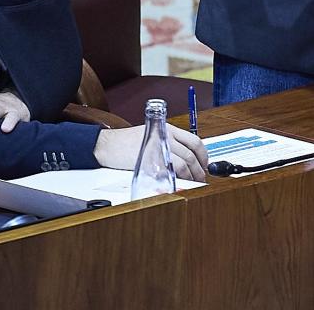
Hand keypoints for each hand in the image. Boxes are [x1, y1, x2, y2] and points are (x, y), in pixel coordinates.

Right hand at [93, 124, 209, 181]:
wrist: (108, 145)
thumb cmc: (127, 141)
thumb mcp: (152, 134)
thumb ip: (168, 142)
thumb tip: (185, 156)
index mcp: (167, 129)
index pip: (194, 141)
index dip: (204, 155)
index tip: (205, 164)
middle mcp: (165, 138)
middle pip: (191, 154)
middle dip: (199, 169)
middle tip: (201, 178)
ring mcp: (158, 150)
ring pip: (183, 164)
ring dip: (191, 176)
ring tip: (192, 183)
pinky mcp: (150, 163)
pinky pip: (169, 172)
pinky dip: (177, 180)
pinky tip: (178, 183)